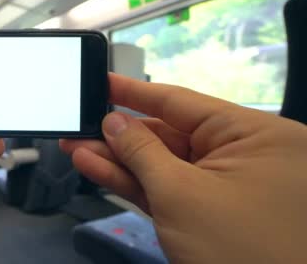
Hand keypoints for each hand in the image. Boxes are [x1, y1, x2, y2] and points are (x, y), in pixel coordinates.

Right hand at [61, 73, 306, 263]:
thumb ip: (141, 152)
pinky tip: (95, 168)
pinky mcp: (208, 213)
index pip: (182, 102)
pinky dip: (132, 181)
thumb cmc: (244, 251)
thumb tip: (113, 122)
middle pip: (167, 134)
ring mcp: (225, 186)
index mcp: (253, 135)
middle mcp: (242, 154)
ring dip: (117, 160)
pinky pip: (166, 188)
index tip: (102, 82)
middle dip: (118, 134)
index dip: (136, 92)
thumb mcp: (181, 194)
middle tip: (78, 126)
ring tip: (74, 148)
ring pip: (161, 164)